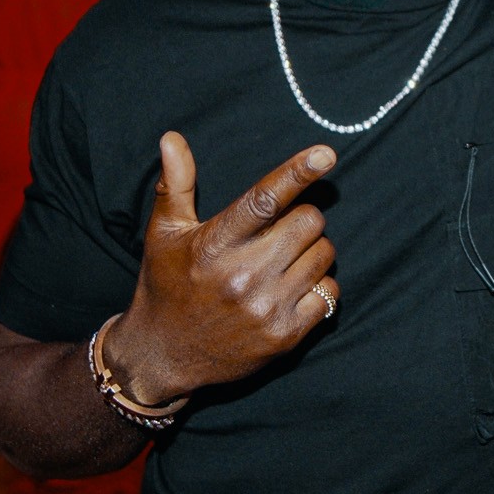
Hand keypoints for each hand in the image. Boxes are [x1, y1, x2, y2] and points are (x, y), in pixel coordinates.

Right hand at [101, 133, 337, 403]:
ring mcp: (266, 308)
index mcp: (214, 244)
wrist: (163, 356)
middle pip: (308, 222)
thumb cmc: (167, 285)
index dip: (297, 173)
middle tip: (277, 234)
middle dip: (300, 221)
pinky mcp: (285, 335)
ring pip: (324, 254)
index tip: (325, 154)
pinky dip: (319, 287)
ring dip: (311, 252)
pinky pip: (330, 293)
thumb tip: (172, 137)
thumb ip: (176, 184)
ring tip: (281, 263)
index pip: (263, 200)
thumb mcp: (164, 234)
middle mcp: (242, 275)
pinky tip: (291, 290)